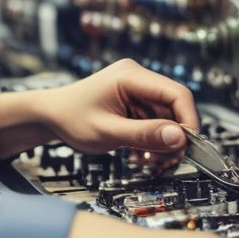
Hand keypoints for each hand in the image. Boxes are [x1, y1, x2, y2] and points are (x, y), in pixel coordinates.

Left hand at [0, 58, 197, 160]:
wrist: (50, 116)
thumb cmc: (71, 119)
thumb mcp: (108, 132)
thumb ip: (144, 135)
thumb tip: (180, 138)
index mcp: (130, 76)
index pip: (176, 93)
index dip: (188, 120)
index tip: (187, 146)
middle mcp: (136, 77)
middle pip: (174, 106)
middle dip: (173, 136)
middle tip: (165, 161)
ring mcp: (135, 89)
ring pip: (166, 117)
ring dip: (162, 142)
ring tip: (146, 160)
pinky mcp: (133, 101)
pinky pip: (154, 121)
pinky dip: (152, 139)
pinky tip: (139, 154)